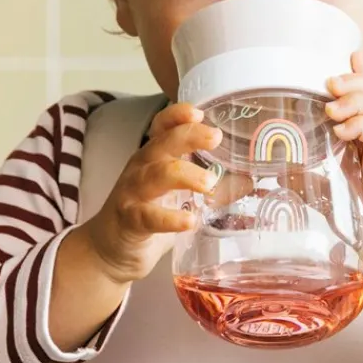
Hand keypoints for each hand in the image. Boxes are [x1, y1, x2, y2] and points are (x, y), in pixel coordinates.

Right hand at [84, 102, 221, 284]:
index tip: (199, 112)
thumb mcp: (182, 196)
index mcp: (155, 157)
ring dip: (184, 174)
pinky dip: (170, 218)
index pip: (163, 126)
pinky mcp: (130, 221)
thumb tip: (250, 179)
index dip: (177, 115)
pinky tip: (190, 222)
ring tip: (208, 182)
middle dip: (188, 135)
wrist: (112, 251)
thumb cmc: (150, 215)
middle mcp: (142, 168)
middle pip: (162, 143)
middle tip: (216, 137)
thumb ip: (214, 188)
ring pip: (156, 175)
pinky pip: (149, 216)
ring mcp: (133, 193)